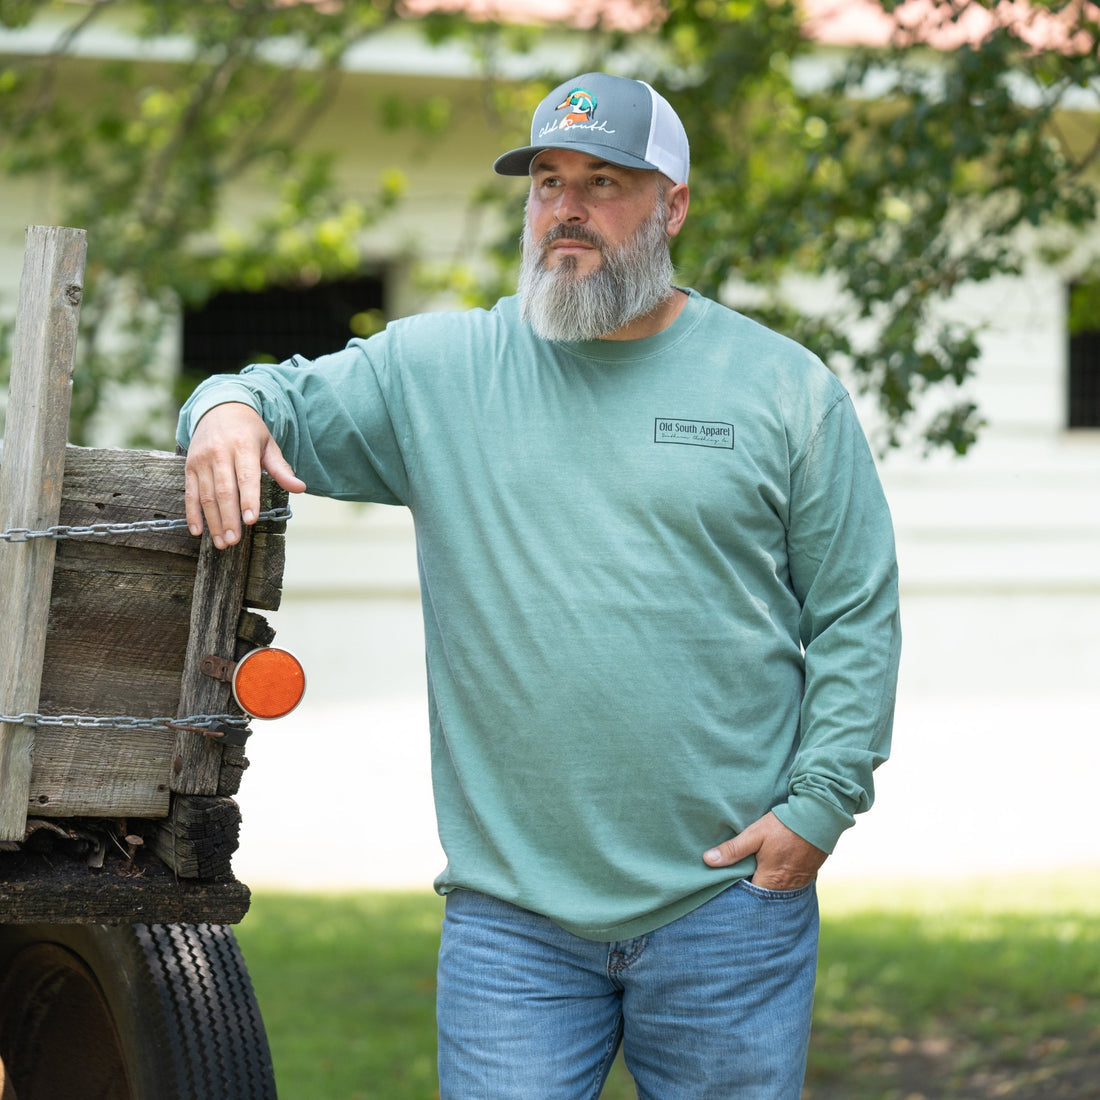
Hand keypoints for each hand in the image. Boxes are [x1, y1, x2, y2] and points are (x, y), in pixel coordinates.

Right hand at [184, 402, 305, 548]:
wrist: (220, 408)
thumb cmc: (249, 431)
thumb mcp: (268, 444)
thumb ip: (281, 469)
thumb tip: (300, 488)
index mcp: (243, 446)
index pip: (246, 476)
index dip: (248, 499)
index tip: (251, 520)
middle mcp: (219, 452)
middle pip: (224, 490)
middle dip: (229, 518)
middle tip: (234, 540)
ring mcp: (202, 459)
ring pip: (206, 495)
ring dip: (213, 521)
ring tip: (222, 542)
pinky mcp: (189, 466)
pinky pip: (189, 493)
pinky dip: (192, 513)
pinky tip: (197, 531)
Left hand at [703, 812, 827, 890]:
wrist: (819, 816)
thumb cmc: (784, 826)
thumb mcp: (754, 834)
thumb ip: (733, 850)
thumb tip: (708, 860)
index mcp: (770, 880)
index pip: (749, 895)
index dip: (739, 889)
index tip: (730, 880)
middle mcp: (787, 887)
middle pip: (764, 893)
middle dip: (753, 886)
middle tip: (743, 874)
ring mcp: (800, 882)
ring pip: (778, 889)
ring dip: (767, 882)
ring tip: (758, 870)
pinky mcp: (809, 874)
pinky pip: (791, 883)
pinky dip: (782, 878)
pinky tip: (776, 867)